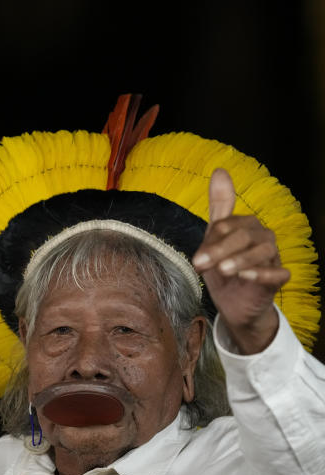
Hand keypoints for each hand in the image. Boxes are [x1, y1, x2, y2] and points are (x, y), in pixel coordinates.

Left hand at [191, 168, 288, 353]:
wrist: (234, 304)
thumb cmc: (224, 268)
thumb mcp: (214, 239)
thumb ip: (219, 207)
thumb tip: (220, 170)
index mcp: (246, 226)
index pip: (228, 225)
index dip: (211, 241)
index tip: (196, 259)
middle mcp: (263, 238)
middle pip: (244, 236)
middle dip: (220, 250)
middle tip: (200, 264)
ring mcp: (273, 259)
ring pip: (264, 252)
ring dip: (242, 260)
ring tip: (224, 270)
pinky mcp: (278, 279)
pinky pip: (278, 274)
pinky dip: (263, 274)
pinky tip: (245, 277)